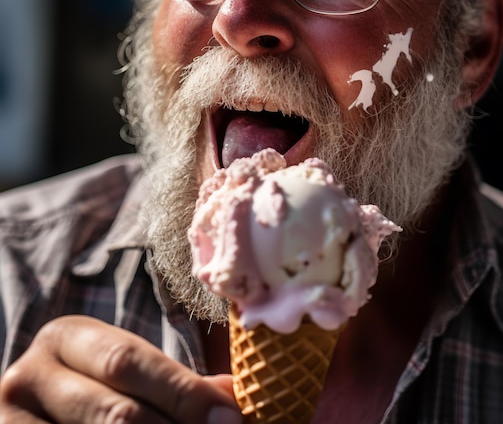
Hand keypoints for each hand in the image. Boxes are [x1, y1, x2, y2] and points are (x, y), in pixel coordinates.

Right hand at [0, 315, 241, 422]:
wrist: (47, 401)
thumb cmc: (101, 386)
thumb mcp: (130, 371)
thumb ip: (177, 383)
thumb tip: (231, 399)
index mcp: (66, 337)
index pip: (128, 361)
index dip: (182, 392)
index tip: (229, 417)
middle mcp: (28, 378)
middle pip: (115, 414)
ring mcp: (10, 423)